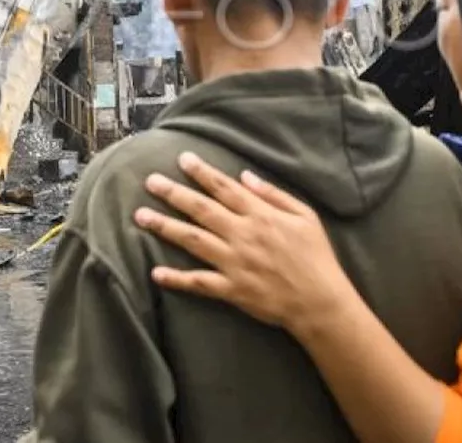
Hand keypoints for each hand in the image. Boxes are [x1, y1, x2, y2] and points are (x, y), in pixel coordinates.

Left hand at [133, 151, 355, 336]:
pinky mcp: (231, 290)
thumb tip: (245, 175)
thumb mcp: (306, 216)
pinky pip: (198, 283)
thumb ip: (274, 194)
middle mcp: (243, 235)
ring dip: (165, 227)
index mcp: (261, 215)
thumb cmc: (317, 257)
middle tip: (150, 181)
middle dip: (173, 193)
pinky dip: (176, 278)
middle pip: (201, 210)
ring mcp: (234, 263)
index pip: (225, 188)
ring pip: (193, 240)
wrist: (321, 302)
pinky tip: (155, 273)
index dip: (202, 172)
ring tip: (140, 216)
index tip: (182, 159)